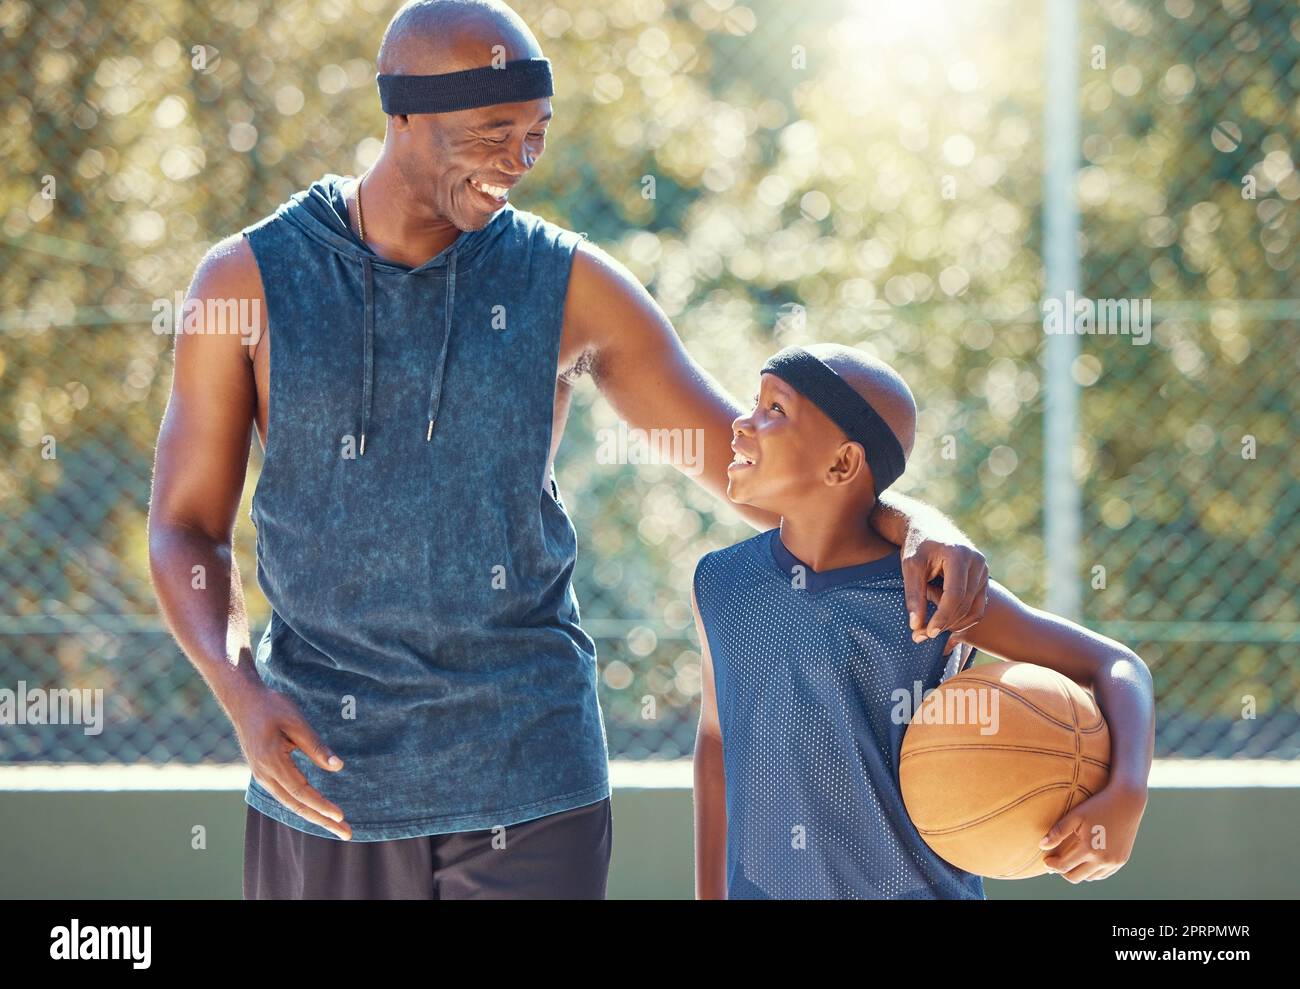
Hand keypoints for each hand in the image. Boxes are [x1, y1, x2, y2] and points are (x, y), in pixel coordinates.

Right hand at [229, 683, 351, 839]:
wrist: (243, 701)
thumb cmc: (271, 707)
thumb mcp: (296, 722)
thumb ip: (315, 747)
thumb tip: (337, 767)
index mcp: (272, 762)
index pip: (302, 792)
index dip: (322, 806)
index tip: (340, 816)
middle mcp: (264, 775)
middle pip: (296, 806)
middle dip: (322, 821)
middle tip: (346, 833)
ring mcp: (262, 776)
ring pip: (290, 803)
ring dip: (314, 816)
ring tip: (335, 826)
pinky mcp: (264, 773)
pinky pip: (285, 795)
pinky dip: (302, 806)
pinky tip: (315, 811)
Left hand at [901, 532, 988, 652]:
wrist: (929, 526)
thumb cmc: (917, 544)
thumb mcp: (910, 566)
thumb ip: (913, 595)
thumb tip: (916, 626)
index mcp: (959, 555)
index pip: (955, 595)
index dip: (941, 616)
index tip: (927, 632)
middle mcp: (977, 562)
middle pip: (965, 603)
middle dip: (945, 623)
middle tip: (922, 635)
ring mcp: (984, 570)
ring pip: (974, 608)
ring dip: (953, 622)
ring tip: (929, 625)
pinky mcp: (983, 578)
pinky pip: (978, 606)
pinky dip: (963, 618)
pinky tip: (944, 623)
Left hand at [1039, 782, 1146, 882]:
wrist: (1127, 801)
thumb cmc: (1098, 806)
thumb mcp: (1075, 815)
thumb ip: (1058, 832)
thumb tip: (1042, 846)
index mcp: (1089, 849)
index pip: (1064, 866)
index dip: (1051, 865)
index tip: (1045, 861)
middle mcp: (1103, 859)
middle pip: (1076, 877)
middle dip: (1062, 871)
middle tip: (1056, 862)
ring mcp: (1114, 862)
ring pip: (1089, 878)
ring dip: (1078, 872)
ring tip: (1070, 861)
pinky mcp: (1122, 861)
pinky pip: (1103, 874)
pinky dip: (1092, 872)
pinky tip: (1085, 861)